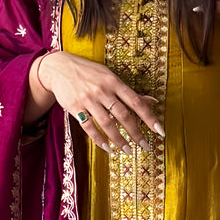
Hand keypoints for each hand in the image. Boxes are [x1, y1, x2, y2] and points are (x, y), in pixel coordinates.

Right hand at [35, 52, 163, 152]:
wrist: (59, 67)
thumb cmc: (89, 72)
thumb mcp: (110, 76)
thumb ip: (128, 91)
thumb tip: (153, 101)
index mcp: (114, 82)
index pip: (136, 102)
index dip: (149, 117)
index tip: (159, 130)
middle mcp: (103, 90)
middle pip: (123, 115)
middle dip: (136, 133)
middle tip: (145, 146)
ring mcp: (88, 99)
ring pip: (107, 123)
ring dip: (119, 140)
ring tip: (127, 151)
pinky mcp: (75, 107)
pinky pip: (88, 127)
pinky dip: (99, 139)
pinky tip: (108, 148)